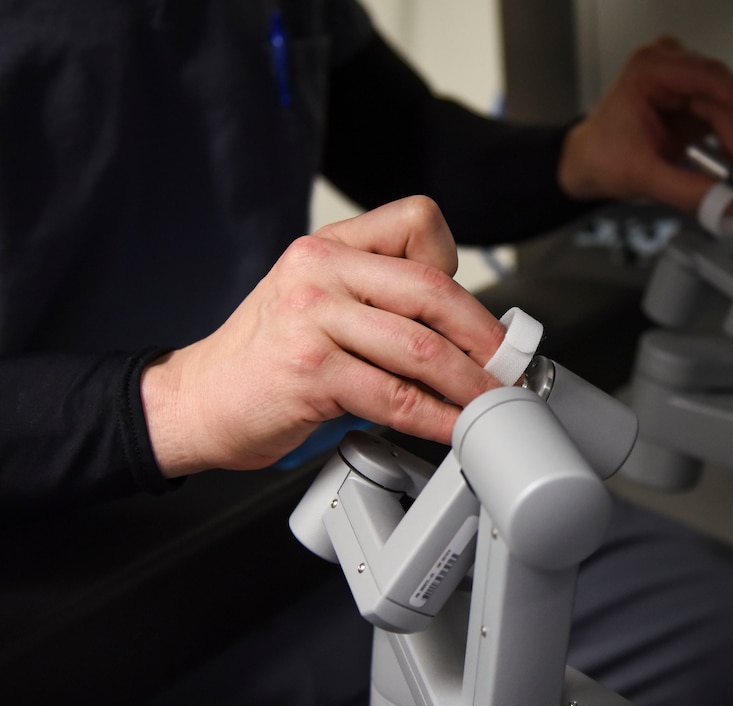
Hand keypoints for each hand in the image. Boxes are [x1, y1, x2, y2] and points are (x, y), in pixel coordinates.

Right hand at [141, 196, 505, 477]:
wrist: (197, 399)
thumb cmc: (267, 357)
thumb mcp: (320, 303)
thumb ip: (382, 303)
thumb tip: (466, 336)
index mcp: (331, 246)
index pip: (418, 223)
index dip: (459, 270)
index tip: (481, 317)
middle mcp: (321, 270)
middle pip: (433, 288)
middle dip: (484, 337)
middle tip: (509, 366)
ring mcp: (312, 317)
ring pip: (421, 346)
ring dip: (470, 384)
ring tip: (491, 403)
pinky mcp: (310, 370)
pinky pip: (395, 396)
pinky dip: (436, 418)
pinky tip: (451, 428)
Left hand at [558, 36, 732, 213]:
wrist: (588, 164)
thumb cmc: (601, 157)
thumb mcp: (642, 177)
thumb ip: (686, 191)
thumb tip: (728, 201)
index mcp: (649, 71)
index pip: (705, 77)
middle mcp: (669, 69)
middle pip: (720, 96)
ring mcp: (683, 85)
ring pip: (726, 108)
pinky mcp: (693, 103)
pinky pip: (724, 119)